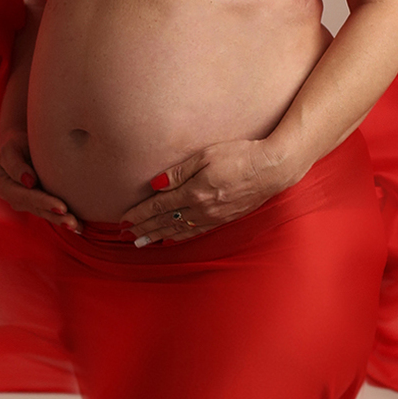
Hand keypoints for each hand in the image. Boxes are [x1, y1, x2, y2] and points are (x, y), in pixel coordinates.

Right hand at [0, 130, 81, 232]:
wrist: (21, 146)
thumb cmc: (16, 145)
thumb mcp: (10, 149)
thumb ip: (15, 164)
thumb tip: (29, 182)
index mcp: (6, 187)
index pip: (26, 196)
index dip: (43, 201)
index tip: (61, 207)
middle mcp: (15, 199)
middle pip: (37, 209)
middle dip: (55, 216)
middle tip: (72, 221)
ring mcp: (27, 204)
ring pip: (45, 214)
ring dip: (61, 221)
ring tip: (77, 226)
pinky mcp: (39, 204)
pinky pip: (51, 212)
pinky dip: (64, 219)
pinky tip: (79, 227)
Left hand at [120, 140, 289, 244]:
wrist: (273, 169)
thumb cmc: (240, 155)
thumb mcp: (206, 155)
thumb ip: (179, 172)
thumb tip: (155, 185)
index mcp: (194, 192)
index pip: (159, 206)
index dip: (140, 213)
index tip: (124, 219)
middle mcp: (201, 209)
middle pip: (166, 221)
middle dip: (144, 228)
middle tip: (127, 235)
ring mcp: (213, 217)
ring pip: (179, 230)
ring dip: (158, 236)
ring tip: (142, 242)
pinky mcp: (224, 219)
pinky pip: (196, 232)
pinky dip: (180, 237)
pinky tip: (171, 240)